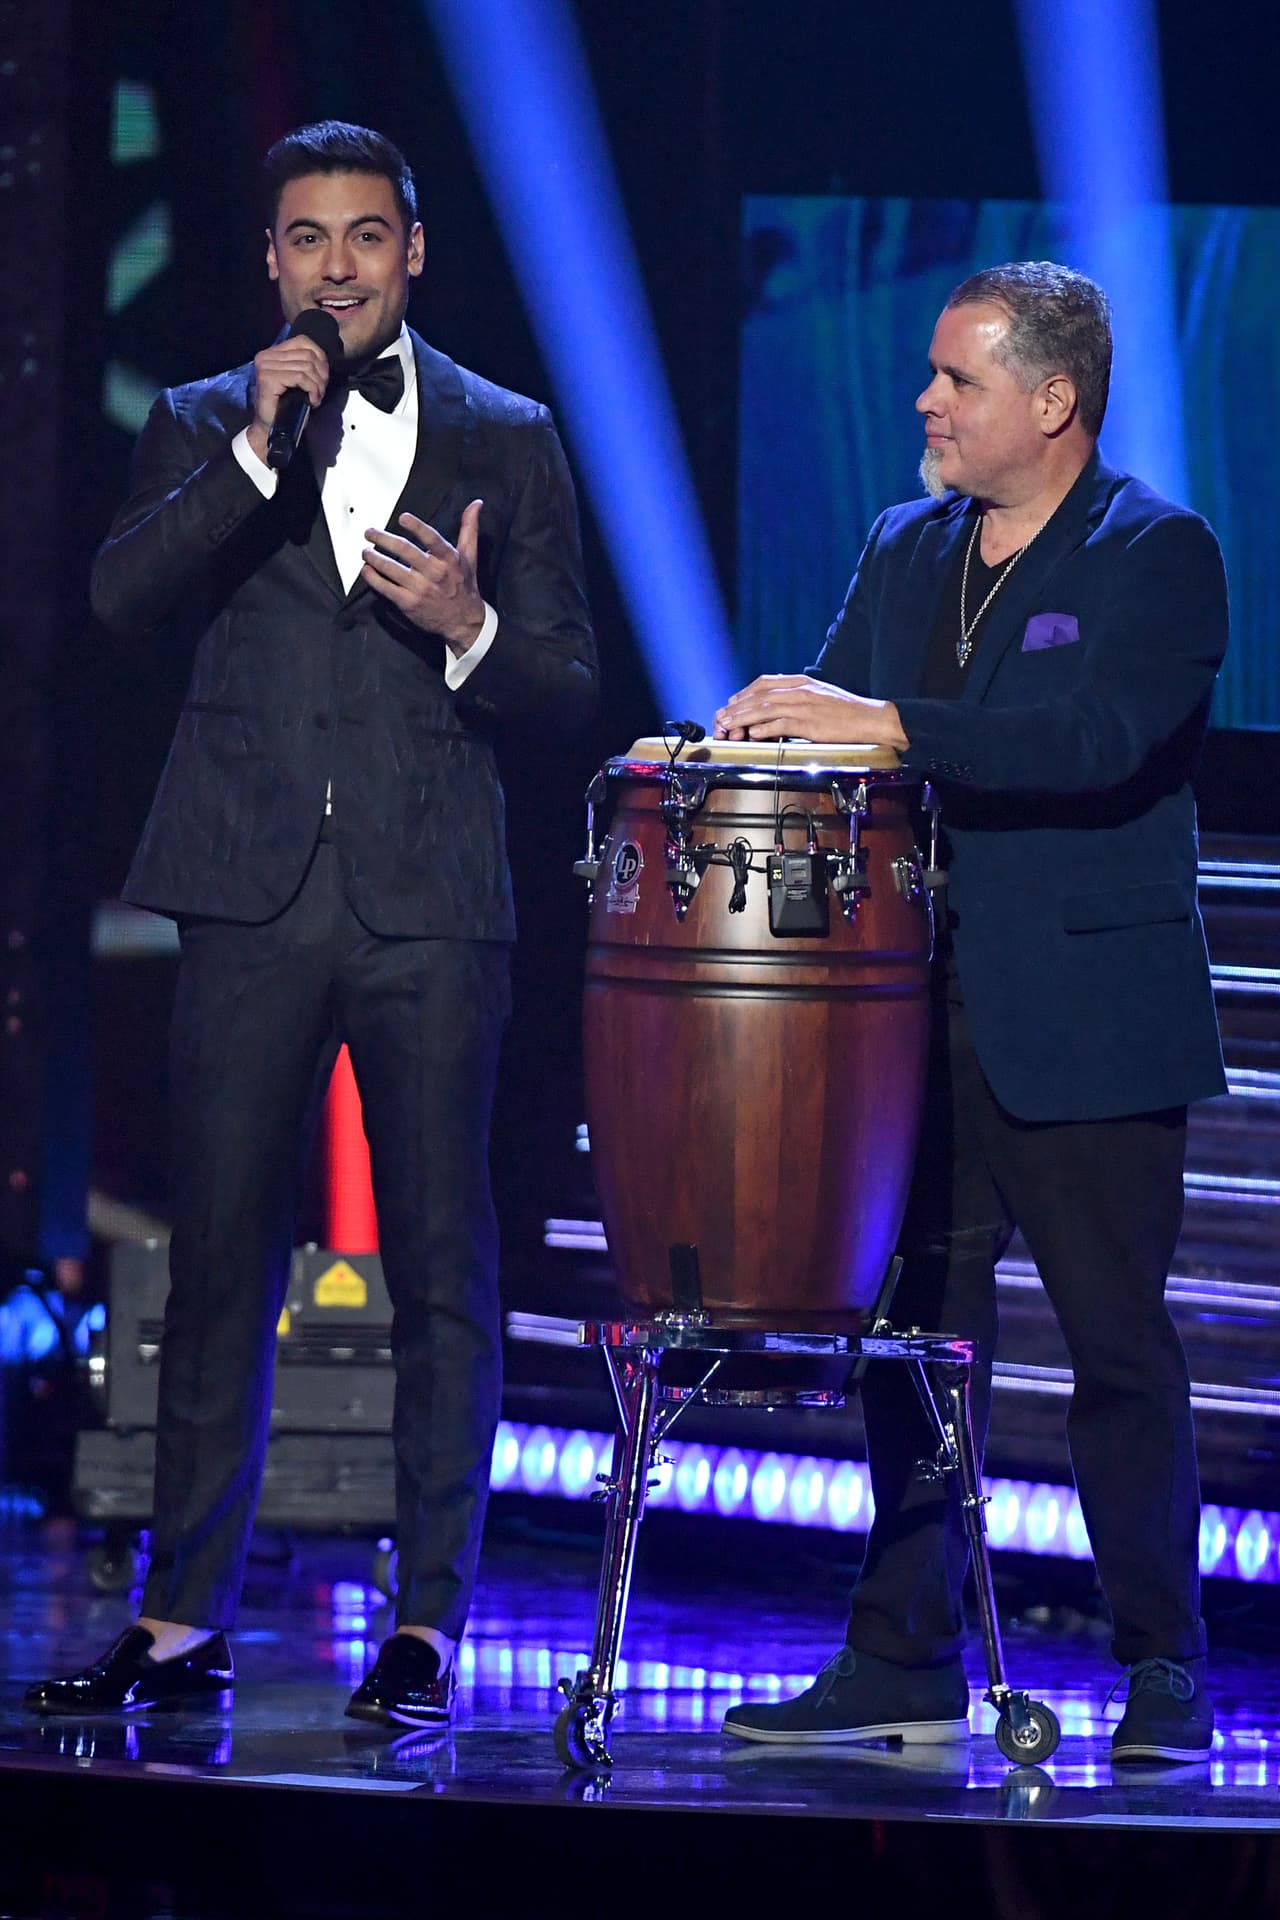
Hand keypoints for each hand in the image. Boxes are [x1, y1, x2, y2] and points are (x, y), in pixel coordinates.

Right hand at [245, 337, 332, 463]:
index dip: (320, 358)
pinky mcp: (268, 379)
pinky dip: (311, 389)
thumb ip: (304, 365)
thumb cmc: (284, 405)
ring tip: (316, 397)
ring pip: (306, 367)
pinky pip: (300, 378)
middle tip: (321, 392)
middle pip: (307, 355)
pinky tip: (312, 401)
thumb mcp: (296, 380)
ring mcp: (265, 366)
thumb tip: (323, 361)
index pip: (303, 341)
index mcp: (272, 352)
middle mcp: (266, 356)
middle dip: (321, 375)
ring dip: (317, 385)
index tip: (324, 377)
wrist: (269, 427)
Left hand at [361, 501, 485, 650]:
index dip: (417, 527)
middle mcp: (434, 573)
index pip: (432, 539)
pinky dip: (372, 577)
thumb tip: (476, 504)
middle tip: (370, 532)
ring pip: (391, 568)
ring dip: (374, 557)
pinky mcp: (409, 603)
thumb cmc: (464, 586)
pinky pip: (385, 588)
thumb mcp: (470, 556)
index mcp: (449, 559)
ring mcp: (420, 589)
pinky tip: (366, 570)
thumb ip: (469, 528)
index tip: (402, 518)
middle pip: (404, 551)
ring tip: (365, 550)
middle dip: (383, 538)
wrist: (463, 621)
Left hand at [714, 674, 908, 747]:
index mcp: (802, 682)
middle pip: (760, 695)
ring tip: (728, 726)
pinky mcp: (811, 724)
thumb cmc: (847, 712)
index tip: (731, 703)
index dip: (744, 693)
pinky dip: (765, 729)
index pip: (765, 683)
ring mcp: (805, 706)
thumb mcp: (820, 696)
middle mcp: (801, 691)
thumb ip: (797, 698)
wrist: (872, 719)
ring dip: (743, 718)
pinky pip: (782, 725)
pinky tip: (753, 734)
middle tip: (721, 717)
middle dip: (737, 707)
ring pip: (766, 709)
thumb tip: (776, 708)